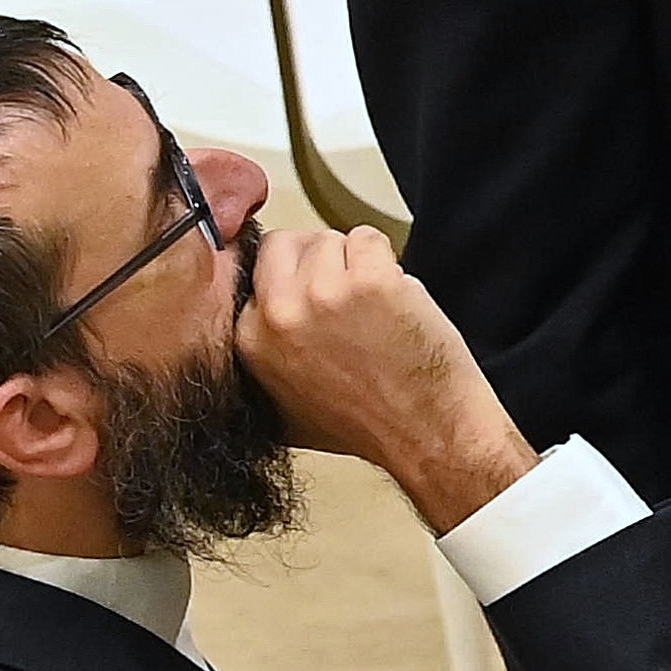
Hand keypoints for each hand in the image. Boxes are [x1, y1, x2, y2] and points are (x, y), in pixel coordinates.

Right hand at [232, 225, 534, 534]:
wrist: (422, 432)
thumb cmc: (363, 424)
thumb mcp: (279, 405)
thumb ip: (261, 359)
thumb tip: (254, 325)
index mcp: (248, 340)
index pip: (255, 270)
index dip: (291, 276)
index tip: (312, 287)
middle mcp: (277, 314)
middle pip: (285, 243)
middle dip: (316, 255)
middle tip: (345, 285)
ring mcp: (322, 295)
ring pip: (331, 238)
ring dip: (358, 261)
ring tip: (374, 304)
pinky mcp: (369, 282)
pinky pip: (369, 238)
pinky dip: (388, 260)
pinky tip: (394, 297)